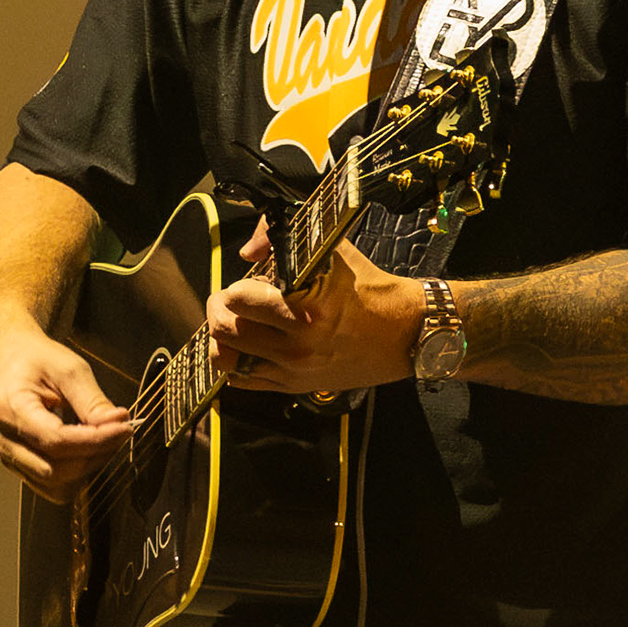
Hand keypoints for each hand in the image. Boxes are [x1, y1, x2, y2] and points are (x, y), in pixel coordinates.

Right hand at [0, 317, 133, 498]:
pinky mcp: (15, 463)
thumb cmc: (34, 358)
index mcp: (10, 409)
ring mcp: (6, 455)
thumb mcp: (68, 368)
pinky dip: (73, 473)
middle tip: (119, 431)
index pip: (57, 441)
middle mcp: (2, 438)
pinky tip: (84, 449)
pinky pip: (49, 485)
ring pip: (54, 484)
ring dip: (86, 468)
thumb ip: (93, 401)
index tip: (124, 428)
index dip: (96, 440)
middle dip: (95, 455)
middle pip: (56, 470)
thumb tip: (117, 425)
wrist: (7, 355)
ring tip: (102, 440)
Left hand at [206, 228, 426, 396]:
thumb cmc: (370, 287)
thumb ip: (282, 239)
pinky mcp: (296, 387)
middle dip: (222, 310)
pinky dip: (236, 363)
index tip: (249, 283)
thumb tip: (247, 251)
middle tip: (233, 302)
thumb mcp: (332, 251)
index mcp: (305, 309)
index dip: (236, 287)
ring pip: (226, 360)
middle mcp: (297, 345)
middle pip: (224, 330)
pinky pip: (243, 382)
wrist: (405, 333)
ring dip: (226, 338)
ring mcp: (294, 371)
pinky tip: (247, 347)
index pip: (237, 300)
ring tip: (239, 324)